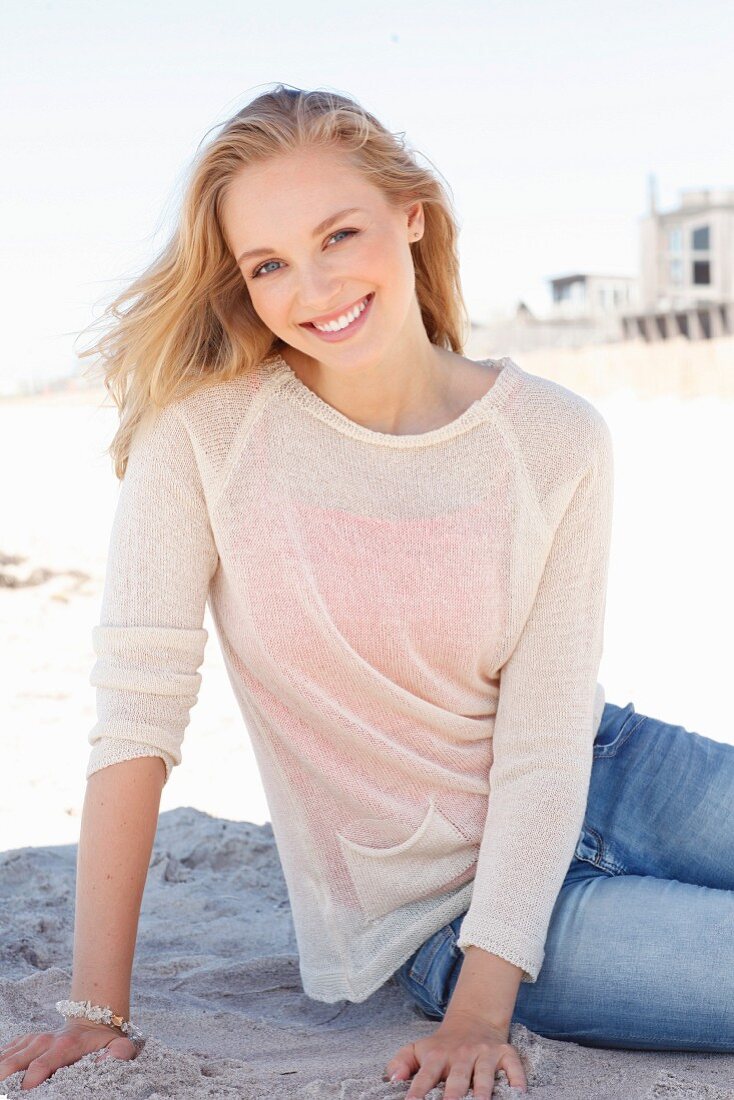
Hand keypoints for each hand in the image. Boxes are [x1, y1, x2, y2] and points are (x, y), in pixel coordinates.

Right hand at [0, 1017, 139, 1090]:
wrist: (93, 1018)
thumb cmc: (103, 1040)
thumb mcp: (118, 1045)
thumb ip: (118, 1054)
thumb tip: (106, 1063)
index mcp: (64, 1046)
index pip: (39, 1067)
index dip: (29, 1084)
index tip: (24, 1094)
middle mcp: (44, 1041)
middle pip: (14, 1063)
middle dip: (6, 1081)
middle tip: (4, 1095)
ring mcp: (32, 1040)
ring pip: (6, 1058)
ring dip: (1, 1073)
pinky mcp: (24, 1041)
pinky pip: (5, 1052)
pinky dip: (0, 1063)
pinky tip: (0, 1077)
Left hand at [384, 1011, 527, 1097]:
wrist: (473, 1018)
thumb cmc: (442, 1045)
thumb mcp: (418, 1048)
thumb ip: (401, 1062)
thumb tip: (392, 1080)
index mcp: (438, 1055)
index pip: (426, 1075)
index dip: (418, 1091)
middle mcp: (461, 1054)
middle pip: (457, 1078)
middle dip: (453, 1095)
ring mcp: (484, 1054)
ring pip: (484, 1074)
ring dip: (482, 1090)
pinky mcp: (504, 1053)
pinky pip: (513, 1065)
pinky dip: (516, 1077)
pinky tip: (518, 1091)